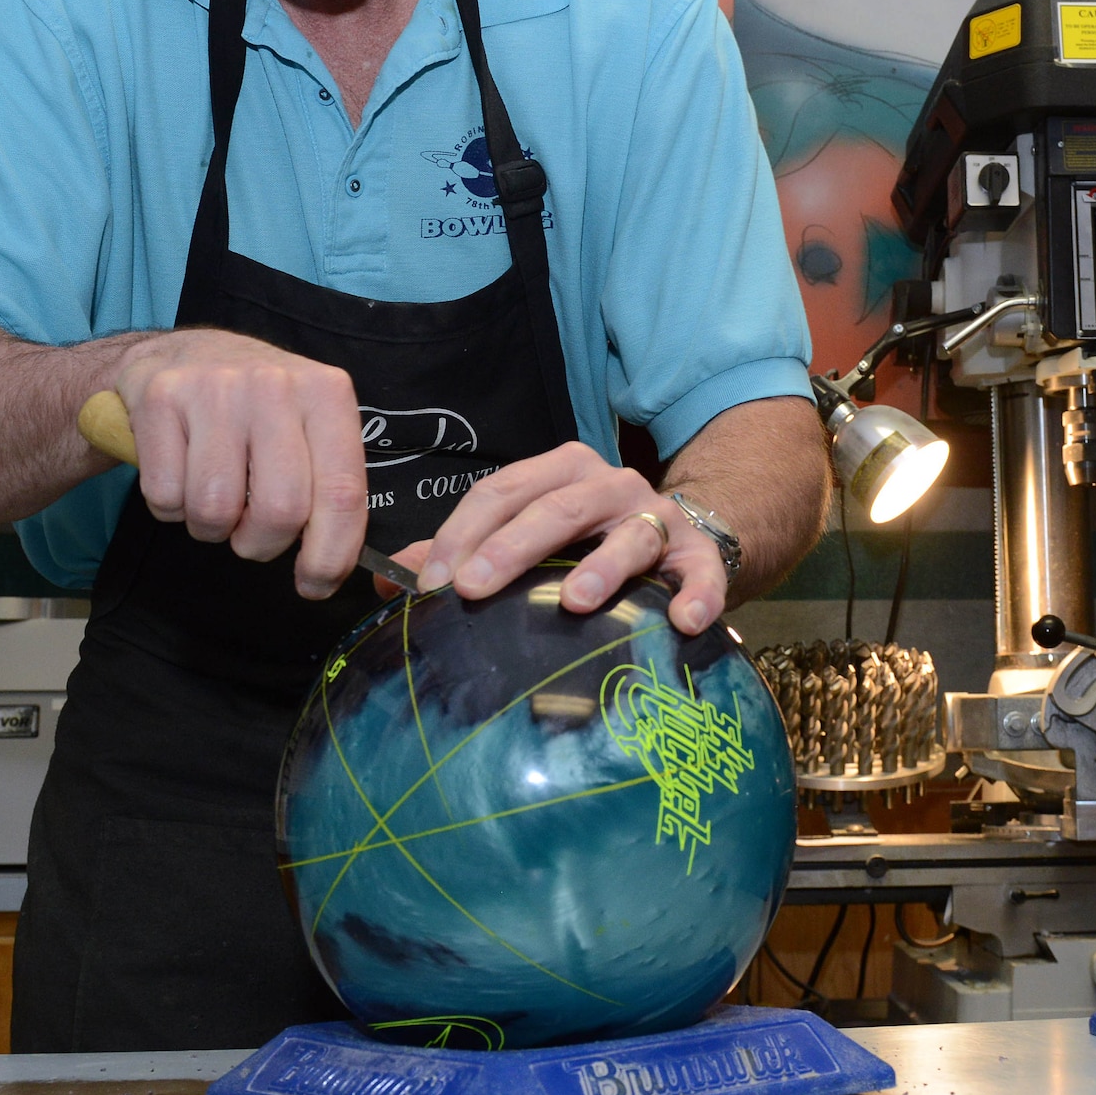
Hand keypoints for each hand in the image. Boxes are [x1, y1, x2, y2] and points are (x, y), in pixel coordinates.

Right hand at [110, 330, 366, 599]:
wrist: (181, 355)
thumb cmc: (255, 407)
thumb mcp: (309, 426)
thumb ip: (329, 486)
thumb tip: (331, 567)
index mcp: (326, 394)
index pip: (343, 492)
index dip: (331, 554)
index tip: (316, 584)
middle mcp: (275, 386)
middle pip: (280, 510)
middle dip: (261, 544)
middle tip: (251, 533)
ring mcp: (215, 388)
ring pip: (216, 509)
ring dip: (212, 527)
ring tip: (215, 495)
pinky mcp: (160, 398)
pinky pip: (166, 496)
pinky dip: (171, 507)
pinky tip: (180, 473)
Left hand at [411, 442, 727, 633]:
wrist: (681, 542)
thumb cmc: (588, 545)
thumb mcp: (528, 537)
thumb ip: (465, 553)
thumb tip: (393, 582)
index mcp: (560, 473)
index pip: (503, 491)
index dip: (464, 533)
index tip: (435, 583)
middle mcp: (610, 485)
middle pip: (557, 507)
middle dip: (512, 547)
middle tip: (474, 588)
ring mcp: (657, 517)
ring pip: (627, 535)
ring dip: (602, 567)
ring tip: (573, 602)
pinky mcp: (700, 554)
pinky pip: (702, 572)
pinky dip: (695, 594)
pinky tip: (682, 621)